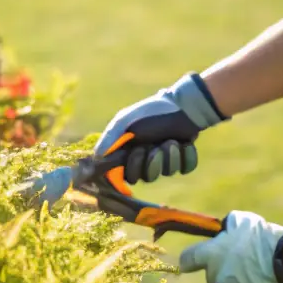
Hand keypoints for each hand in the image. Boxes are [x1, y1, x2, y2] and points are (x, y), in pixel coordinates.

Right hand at [94, 73, 225, 184]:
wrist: (181, 105)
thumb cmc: (150, 112)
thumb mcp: (124, 121)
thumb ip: (109, 138)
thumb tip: (97, 158)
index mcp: (130, 154)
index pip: (126, 175)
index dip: (132, 167)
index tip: (137, 151)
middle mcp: (147, 161)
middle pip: (146, 177)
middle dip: (151, 161)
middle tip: (153, 145)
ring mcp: (166, 161)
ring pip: (166, 172)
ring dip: (169, 155)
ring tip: (171, 140)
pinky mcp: (184, 160)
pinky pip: (186, 168)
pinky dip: (186, 155)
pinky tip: (184, 143)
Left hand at [178, 210, 282, 282]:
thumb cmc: (260, 236)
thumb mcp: (240, 221)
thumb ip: (226, 227)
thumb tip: (225, 229)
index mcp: (211, 256)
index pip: (187, 260)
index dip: (189, 259)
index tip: (191, 258)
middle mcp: (217, 276)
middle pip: (211, 273)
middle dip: (219, 266)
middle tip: (236, 254)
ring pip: (228, 282)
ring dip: (236, 274)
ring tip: (255, 261)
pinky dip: (250, 282)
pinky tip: (264, 271)